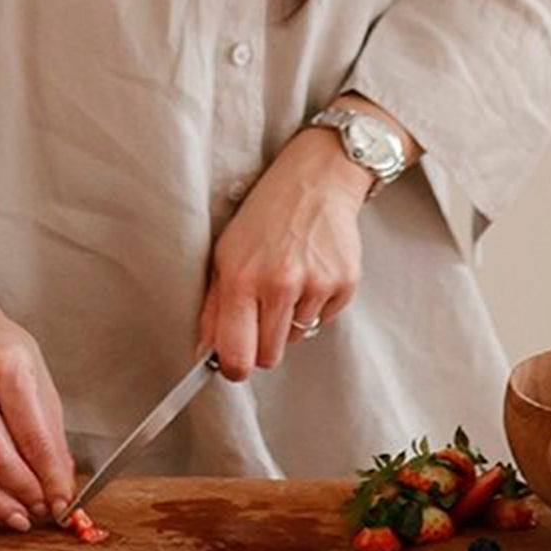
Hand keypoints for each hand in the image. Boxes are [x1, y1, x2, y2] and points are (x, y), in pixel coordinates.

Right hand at [0, 306, 74, 529]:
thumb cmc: (0, 351)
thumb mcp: (37, 377)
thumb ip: (49, 431)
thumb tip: (61, 483)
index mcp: (5, 366)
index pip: (31, 434)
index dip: (48, 476)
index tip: (62, 502)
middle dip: (20, 493)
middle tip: (39, 512)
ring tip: (14, 517)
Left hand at [198, 129, 366, 380]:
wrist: (315, 182)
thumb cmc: (263, 217)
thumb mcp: (225, 255)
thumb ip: (213, 308)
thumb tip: (206, 354)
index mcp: (242, 279)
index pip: (237, 354)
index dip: (234, 368)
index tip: (234, 365)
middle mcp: (279, 284)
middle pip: (269, 356)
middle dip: (262, 345)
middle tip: (261, 315)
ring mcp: (316, 285)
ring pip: (297, 338)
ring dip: (289, 321)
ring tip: (287, 281)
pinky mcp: (344, 284)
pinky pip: (323, 319)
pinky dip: (314, 305)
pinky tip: (310, 273)